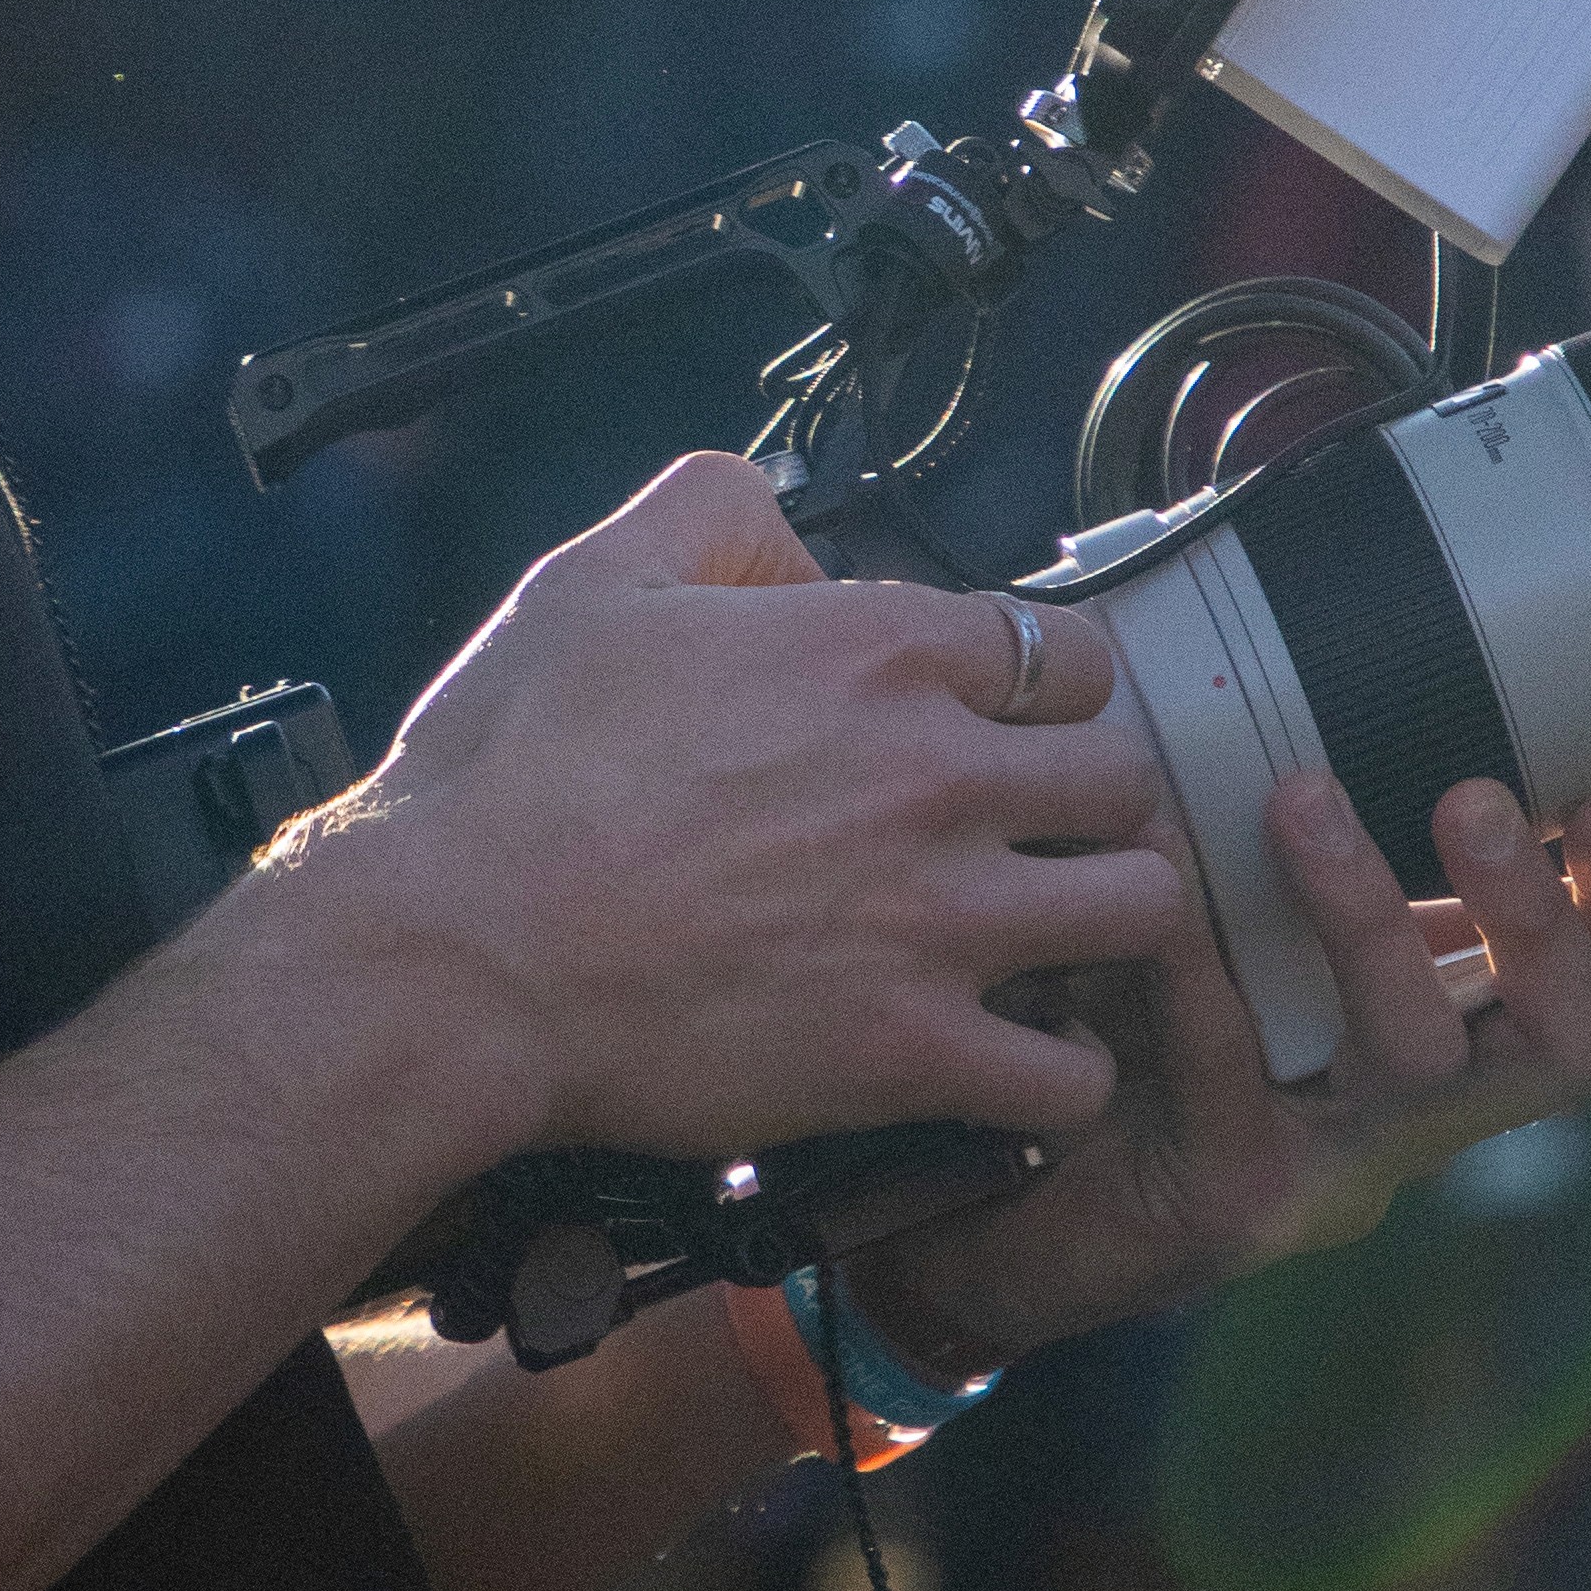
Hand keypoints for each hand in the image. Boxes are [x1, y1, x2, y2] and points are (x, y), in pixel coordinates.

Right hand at [325, 454, 1188, 1165]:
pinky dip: (1058, 1077)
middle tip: (1030, 841)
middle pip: (1122, 776)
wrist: (449, 958)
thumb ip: (707, 513)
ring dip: (1103, 927)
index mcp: (876, 650)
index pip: (1067, 653)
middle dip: (1087, 806)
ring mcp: (936, 919)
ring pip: (1141, 911)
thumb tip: (784, 526)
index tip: (1000, 732)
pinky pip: (1070, 1077)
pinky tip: (1010, 1062)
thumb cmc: (504, 779)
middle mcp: (935, 775)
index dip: (1039, 694)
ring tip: (1045, 947)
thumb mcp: (589, 582)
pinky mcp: (909, 1052)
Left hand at [843, 767, 1590, 1381]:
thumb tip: (1267, 628)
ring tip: (1301, 800)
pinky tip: (1150, 892)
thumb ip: (1268, 825)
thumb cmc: (1107, 1027)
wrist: (988, 1206)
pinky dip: (1198, 964)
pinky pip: (1238, 1068)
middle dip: (1539, 913)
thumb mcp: (1213, 919)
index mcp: (1435, 1035)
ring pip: (1418, 1060)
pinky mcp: (1233, 1204)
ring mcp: (1333, 1172)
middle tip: (1479, 799)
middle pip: (1570, 1043)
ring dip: (1367, 916)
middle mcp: (1415, 1117)